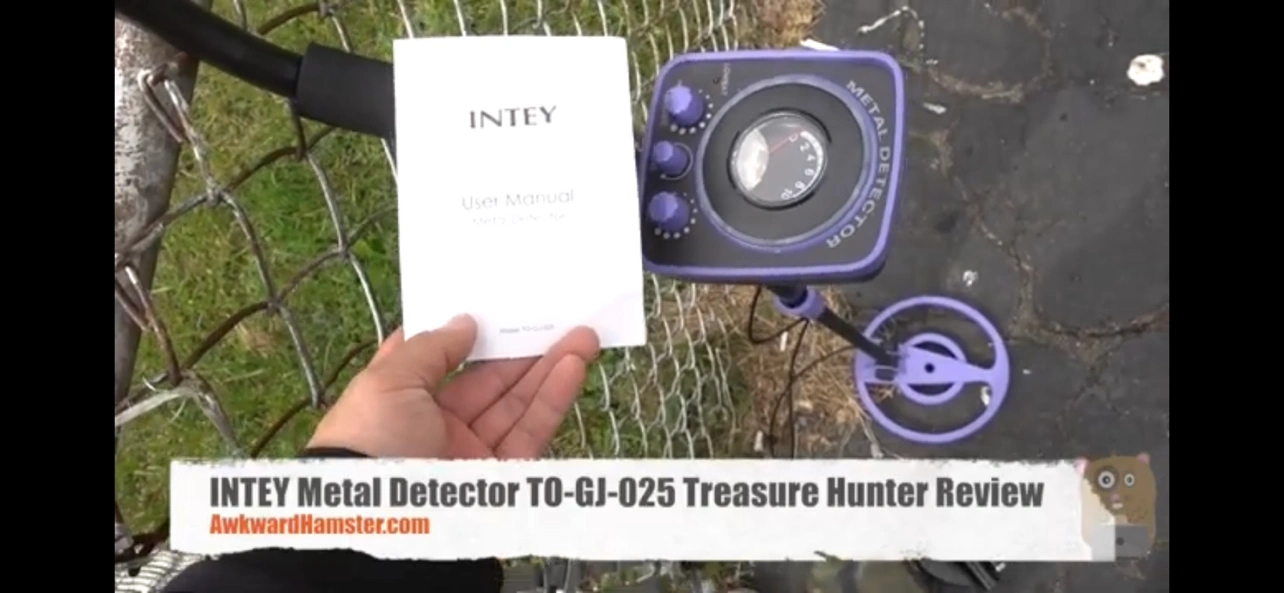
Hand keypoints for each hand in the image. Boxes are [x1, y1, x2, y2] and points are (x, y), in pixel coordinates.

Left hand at [308, 315, 599, 458]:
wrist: (377, 519)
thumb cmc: (371, 440)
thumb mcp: (387, 381)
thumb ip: (431, 347)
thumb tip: (465, 322)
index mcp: (399, 401)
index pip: (437, 361)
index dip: (467, 333)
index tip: (496, 305)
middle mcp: (435, 425)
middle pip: (488, 380)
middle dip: (522, 349)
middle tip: (558, 316)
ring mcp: (470, 452)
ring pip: (516, 403)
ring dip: (550, 368)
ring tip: (584, 335)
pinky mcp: (500, 476)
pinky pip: (530, 431)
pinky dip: (554, 398)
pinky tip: (572, 366)